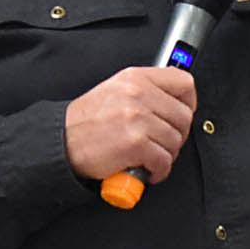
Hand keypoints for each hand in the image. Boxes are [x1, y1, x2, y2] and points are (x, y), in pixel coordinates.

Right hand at [65, 65, 196, 185]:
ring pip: (175, 141)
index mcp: (135, 78)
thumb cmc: (85, 122)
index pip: (183, 83)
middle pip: (183, 116)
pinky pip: (164, 161)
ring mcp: (137, 118)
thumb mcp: (115, 91)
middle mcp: (138, 94)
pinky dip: (159, 171)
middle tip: (163, 143)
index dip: (189, 103)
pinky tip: (146, 170)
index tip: (182, 114)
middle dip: (177, 135)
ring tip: (150, 158)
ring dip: (166, 155)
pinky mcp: (135, 143)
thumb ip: (145, 91)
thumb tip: (174, 102)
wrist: (60, 142)